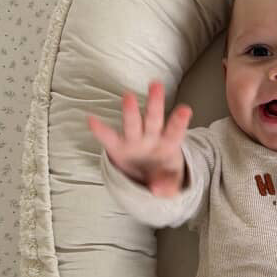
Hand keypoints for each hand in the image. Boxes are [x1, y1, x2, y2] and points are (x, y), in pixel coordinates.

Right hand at [88, 80, 192, 196]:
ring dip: (131, 111)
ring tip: (129, 96)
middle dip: (155, 104)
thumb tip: (157, 190)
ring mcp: (134, 140)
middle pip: (154, 120)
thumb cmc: (164, 174)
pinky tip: (91, 120)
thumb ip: (167, 186)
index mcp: (169, 144)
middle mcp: (152, 137)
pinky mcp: (118, 147)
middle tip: (157, 86)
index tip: (185, 109)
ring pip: (134, 123)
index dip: (179, 121)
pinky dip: (100, 131)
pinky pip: (109, 138)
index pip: (176, 132)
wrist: (148, 177)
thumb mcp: (171, 184)